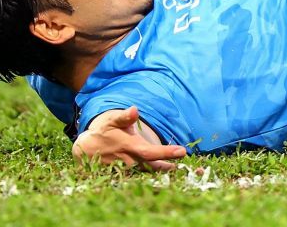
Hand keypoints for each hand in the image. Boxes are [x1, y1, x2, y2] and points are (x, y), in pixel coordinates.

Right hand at [73, 108, 187, 172]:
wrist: (87, 150)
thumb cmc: (103, 131)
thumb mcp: (111, 120)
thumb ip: (124, 117)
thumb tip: (134, 110)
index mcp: (131, 148)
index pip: (151, 153)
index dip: (166, 153)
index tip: (182, 152)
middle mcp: (132, 162)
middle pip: (157, 167)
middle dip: (175, 168)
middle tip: (199, 171)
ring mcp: (130, 171)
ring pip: (153, 173)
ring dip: (171, 174)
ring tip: (196, 172)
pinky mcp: (129, 175)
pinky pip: (147, 176)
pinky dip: (161, 176)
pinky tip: (177, 175)